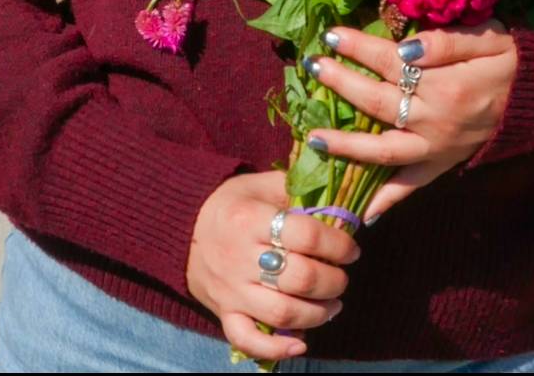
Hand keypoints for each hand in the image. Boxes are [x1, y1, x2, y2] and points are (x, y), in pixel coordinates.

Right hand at [186, 170, 360, 363]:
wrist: (182, 227)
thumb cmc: (231, 203)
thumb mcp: (259, 184)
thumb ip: (295, 189)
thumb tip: (336, 201)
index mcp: (251, 219)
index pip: (306, 236)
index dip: (337, 245)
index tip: (351, 249)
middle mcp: (240, 256)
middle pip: (300, 277)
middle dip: (333, 281)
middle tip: (343, 277)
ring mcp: (231, 289)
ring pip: (282, 312)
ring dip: (317, 313)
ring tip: (333, 305)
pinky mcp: (223, 313)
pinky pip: (247, 340)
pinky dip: (276, 348)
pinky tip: (301, 343)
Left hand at [305, 20, 516, 219]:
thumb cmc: (507, 61)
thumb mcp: (487, 38)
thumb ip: (446, 42)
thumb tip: (406, 47)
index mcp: (445, 85)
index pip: (390, 62)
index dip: (358, 47)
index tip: (330, 35)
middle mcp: (436, 121)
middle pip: (377, 102)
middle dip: (341, 84)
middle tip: (312, 67)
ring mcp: (436, 149)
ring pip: (382, 151)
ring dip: (345, 146)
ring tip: (313, 138)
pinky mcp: (440, 165)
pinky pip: (409, 187)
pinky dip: (385, 200)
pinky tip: (359, 210)